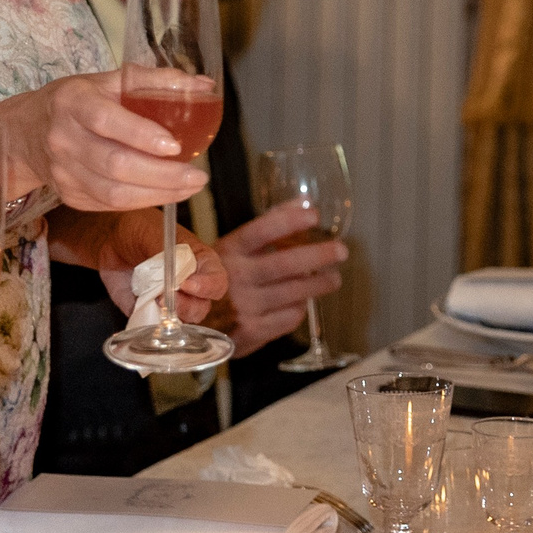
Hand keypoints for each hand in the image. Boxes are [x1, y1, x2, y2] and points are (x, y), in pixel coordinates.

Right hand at [0, 67, 212, 212]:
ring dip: (158, 194)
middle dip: (162, 175)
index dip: (141, 135)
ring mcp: (63, 172)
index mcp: (73, 102)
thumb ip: (154, 81)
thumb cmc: (77, 101)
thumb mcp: (108, 80)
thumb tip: (204, 86)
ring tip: (189, 187)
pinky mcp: (69, 196)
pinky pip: (109, 205)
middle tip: (196, 176)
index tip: (175, 144)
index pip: (106, 120)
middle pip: (114, 164)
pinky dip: (143, 202)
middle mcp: (63, 138)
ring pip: (113, 193)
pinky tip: (166, 193)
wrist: (26, 132)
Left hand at [85, 221, 229, 326]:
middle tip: (164, 297)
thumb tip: (173, 274)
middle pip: (202, 307)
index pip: (217, 280)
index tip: (186, 284)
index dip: (207, 286)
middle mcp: (189, 284)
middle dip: (186, 305)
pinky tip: (141, 310)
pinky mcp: (150, 312)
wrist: (110, 239)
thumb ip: (165, 252)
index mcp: (199, 261)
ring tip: (153, 301)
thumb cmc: (137, 229)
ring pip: (182, 320)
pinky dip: (149, 324)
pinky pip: (155, 326)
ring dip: (170, 316)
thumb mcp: (152, 232)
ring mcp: (171, 301)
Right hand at [211, 202, 346, 356]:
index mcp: (228, 251)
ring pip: (293, 292)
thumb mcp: (232, 248)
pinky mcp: (252, 330)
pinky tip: (301, 302)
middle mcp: (235, 277)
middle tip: (340, 250)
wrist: (192, 323)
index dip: (288, 221)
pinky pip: (288, 317)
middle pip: (285, 264)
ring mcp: (244, 305)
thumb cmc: (218, 279)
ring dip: (319, 284)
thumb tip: (303, 202)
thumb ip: (268, 226)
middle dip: (318, 255)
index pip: (261, 231)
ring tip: (333, 279)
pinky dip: (300, 308)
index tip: (313, 214)